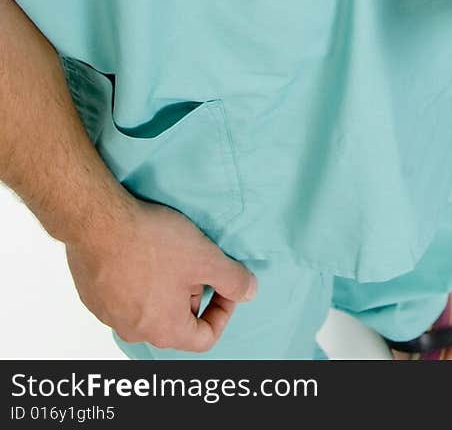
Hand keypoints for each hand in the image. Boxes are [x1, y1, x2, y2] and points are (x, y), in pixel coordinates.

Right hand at [66, 193, 257, 351]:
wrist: (98, 222)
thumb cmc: (152, 243)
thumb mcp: (205, 258)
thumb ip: (233, 280)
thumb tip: (250, 292)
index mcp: (164, 330)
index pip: (204, 337)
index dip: (223, 310)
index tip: (223, 281)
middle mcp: (135, 331)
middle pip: (176, 321)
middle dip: (191, 292)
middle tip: (194, 258)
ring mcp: (110, 315)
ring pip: (150, 307)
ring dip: (165, 285)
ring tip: (169, 250)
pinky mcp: (93, 296)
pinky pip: (124, 295)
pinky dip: (138, 278)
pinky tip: (141, 249)